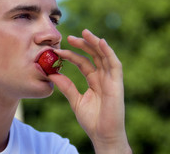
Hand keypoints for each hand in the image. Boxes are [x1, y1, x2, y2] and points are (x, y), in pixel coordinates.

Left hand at [49, 29, 131, 153]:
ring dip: (95, 43)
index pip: (83, 63)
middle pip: (94, 55)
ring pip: (104, 55)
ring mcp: (111, 79)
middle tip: (69, 37)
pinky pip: (115, 64)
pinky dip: (109, 52)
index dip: (72, 55)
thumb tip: (52, 73)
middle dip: (83, 44)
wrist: (103, 135)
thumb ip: (66, 86)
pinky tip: (101, 42)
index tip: (58, 51)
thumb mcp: (75, 101)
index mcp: (94, 80)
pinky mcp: (117, 83)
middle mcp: (103, 77)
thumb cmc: (92, 120)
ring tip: (85, 32)